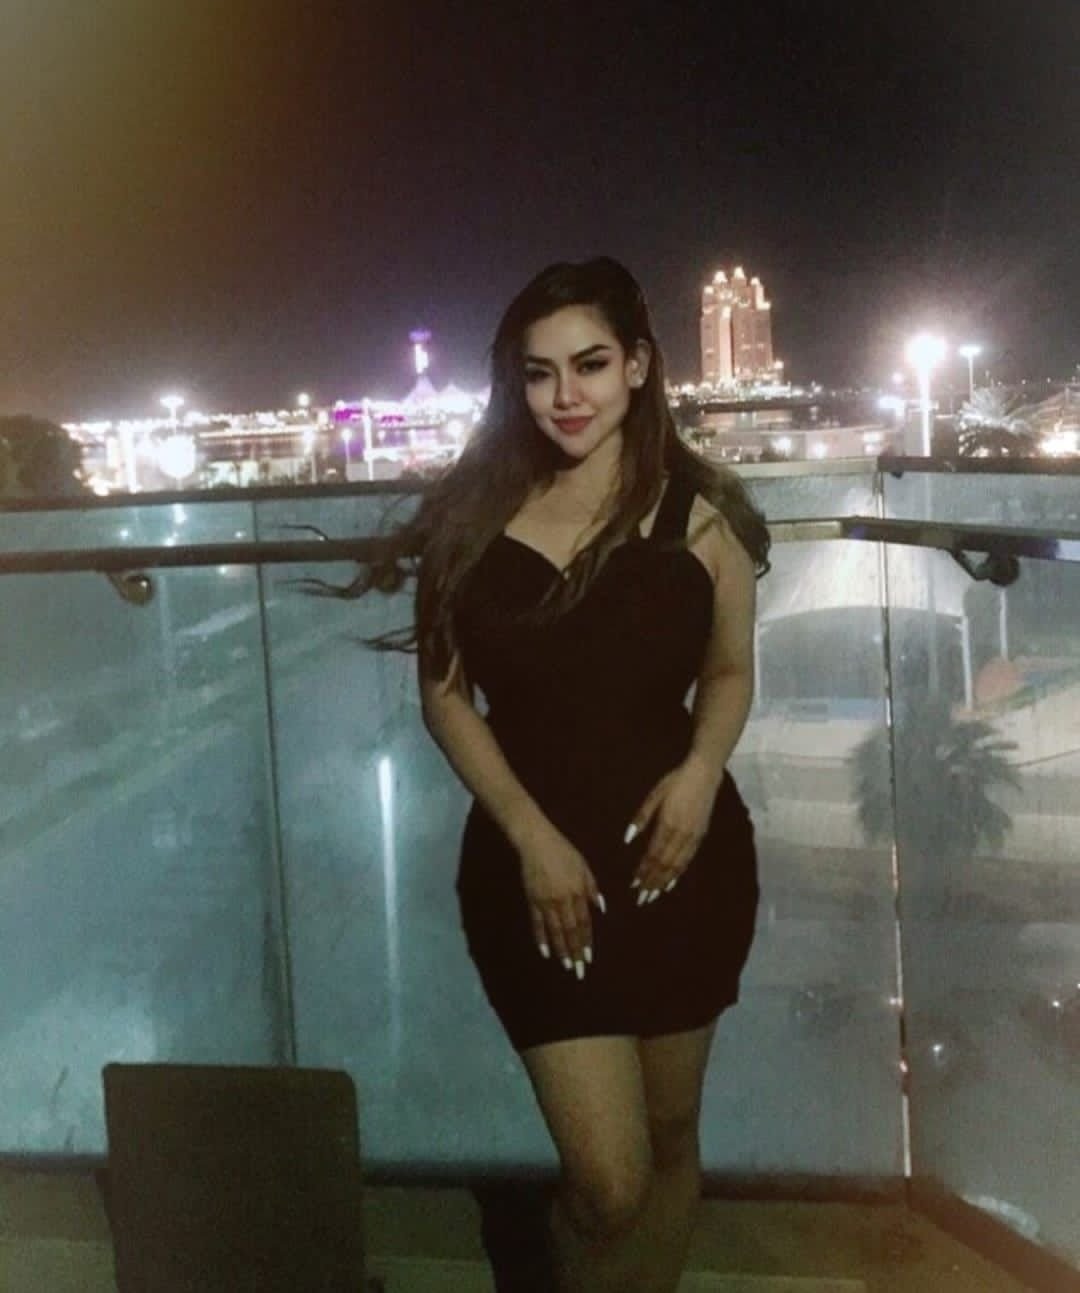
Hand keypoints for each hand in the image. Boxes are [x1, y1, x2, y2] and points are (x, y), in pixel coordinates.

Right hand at [516, 822, 605, 978]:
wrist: (537, 842)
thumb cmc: (563, 851)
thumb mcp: (584, 866)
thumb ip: (592, 888)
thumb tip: (601, 908)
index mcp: (577, 892)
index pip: (584, 922)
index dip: (586, 941)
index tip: (589, 958)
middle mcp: (563, 900)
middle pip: (570, 931)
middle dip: (575, 952)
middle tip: (578, 970)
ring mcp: (546, 901)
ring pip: (555, 930)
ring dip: (561, 950)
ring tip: (566, 966)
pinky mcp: (532, 900)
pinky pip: (537, 923)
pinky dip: (541, 938)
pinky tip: (545, 952)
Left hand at [625, 755, 719, 903]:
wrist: (704, 775)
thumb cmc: (674, 782)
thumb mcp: (654, 796)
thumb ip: (641, 818)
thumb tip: (627, 840)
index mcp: (667, 825)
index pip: (652, 855)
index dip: (643, 872)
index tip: (633, 885)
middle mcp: (680, 835)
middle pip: (664, 865)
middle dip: (652, 883)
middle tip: (641, 899)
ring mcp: (692, 837)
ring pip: (677, 866)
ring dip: (664, 882)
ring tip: (654, 896)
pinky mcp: (700, 837)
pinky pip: (688, 861)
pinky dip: (678, 874)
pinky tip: (671, 882)